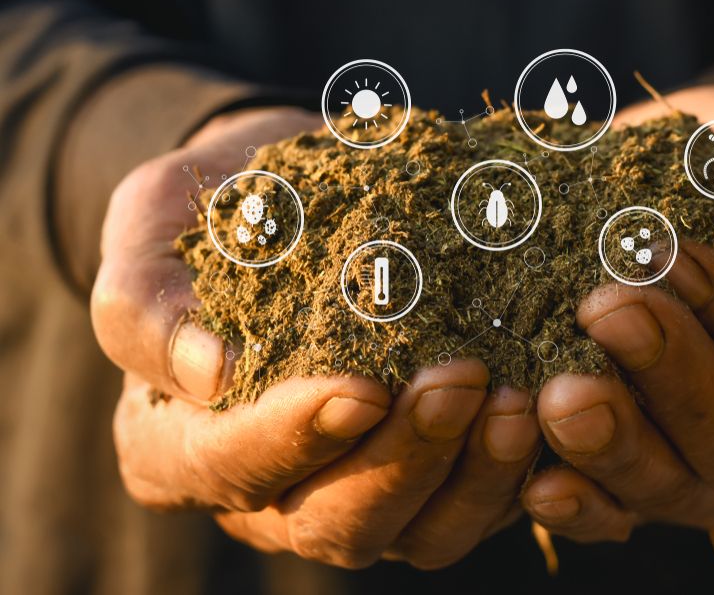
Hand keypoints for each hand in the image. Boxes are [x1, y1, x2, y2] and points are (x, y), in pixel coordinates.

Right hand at [92, 107, 540, 568]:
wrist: (300, 200)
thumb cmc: (215, 211)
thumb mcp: (147, 230)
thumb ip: (146, 304)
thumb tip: (207, 372)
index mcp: (180, 445)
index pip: (227, 467)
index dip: (292, 438)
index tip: (359, 386)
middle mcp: (269, 491)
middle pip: (333, 522)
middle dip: (403, 459)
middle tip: (459, 380)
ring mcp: (356, 490)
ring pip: (418, 532)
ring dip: (474, 474)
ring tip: (520, 400)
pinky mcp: (429, 474)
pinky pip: (477, 501)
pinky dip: (516, 464)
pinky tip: (548, 399)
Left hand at [521, 86, 713, 540]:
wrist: (674, 182)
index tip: (676, 255)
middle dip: (678, 378)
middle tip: (608, 309)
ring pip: (685, 491)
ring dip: (619, 447)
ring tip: (561, 397)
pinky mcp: (641, 484)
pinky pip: (617, 519)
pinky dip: (580, 507)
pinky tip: (541, 482)